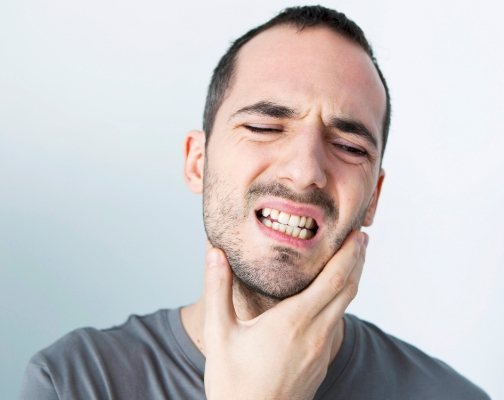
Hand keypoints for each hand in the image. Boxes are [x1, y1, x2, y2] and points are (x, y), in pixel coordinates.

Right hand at [203, 231, 367, 399]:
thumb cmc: (233, 383)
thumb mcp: (219, 333)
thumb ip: (218, 289)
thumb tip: (215, 253)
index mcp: (293, 322)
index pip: (333, 280)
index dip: (348, 255)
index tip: (356, 234)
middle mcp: (316, 334)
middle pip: (347, 289)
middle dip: (356, 260)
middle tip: (360, 237)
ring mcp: (322, 350)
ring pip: (345, 307)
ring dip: (352, 280)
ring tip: (351, 260)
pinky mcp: (321, 362)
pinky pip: (339, 323)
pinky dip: (342, 301)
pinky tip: (332, 297)